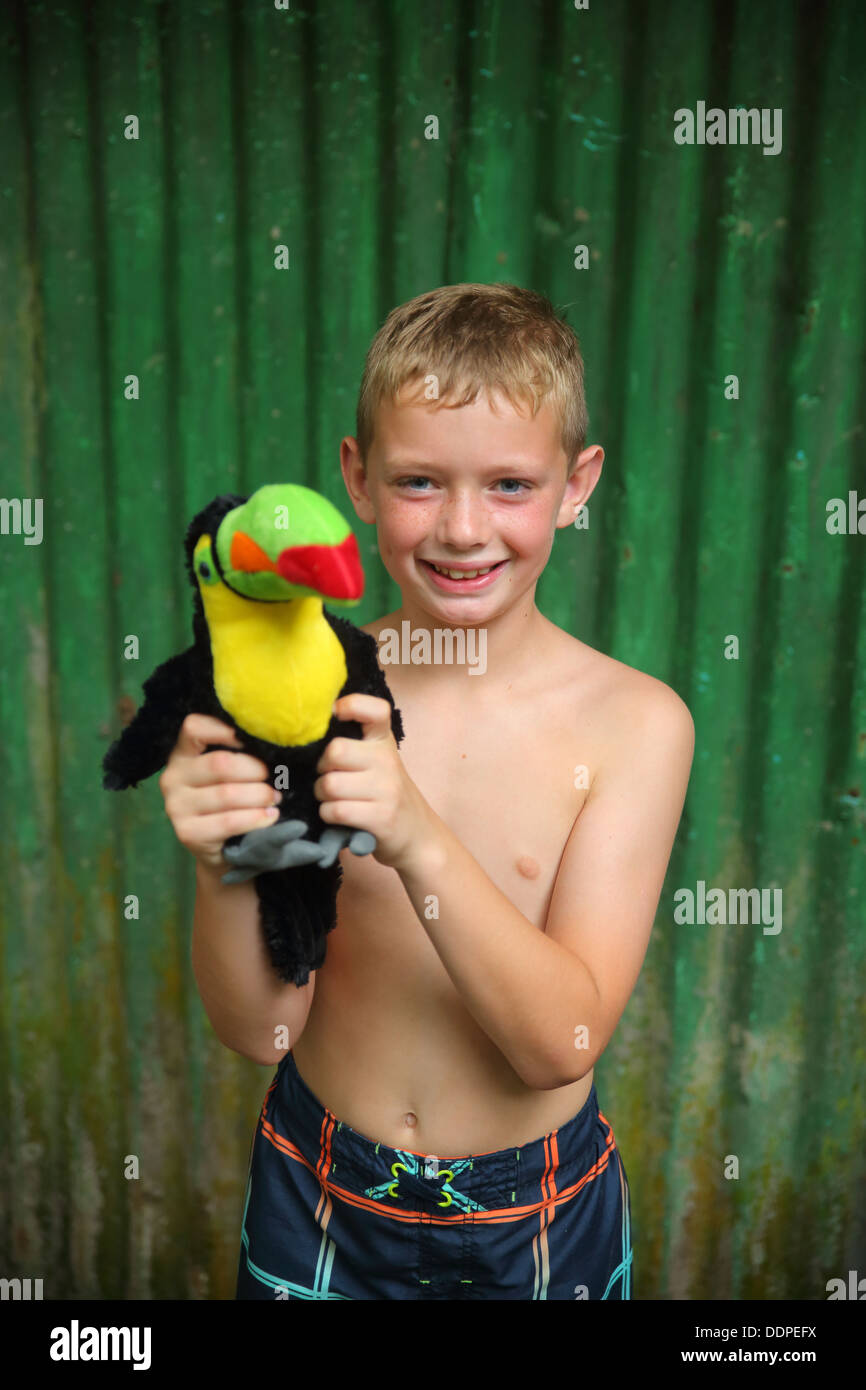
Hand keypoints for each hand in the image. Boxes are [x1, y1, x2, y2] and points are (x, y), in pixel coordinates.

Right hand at [158, 714, 280, 874]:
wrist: (224, 850)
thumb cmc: (231, 803)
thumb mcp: (229, 774)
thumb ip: (237, 755)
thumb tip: (270, 742)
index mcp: (182, 755)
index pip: (194, 727)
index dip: (225, 728)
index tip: (253, 740)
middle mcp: (172, 777)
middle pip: (220, 763)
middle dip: (255, 771)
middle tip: (274, 780)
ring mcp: (176, 806)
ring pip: (227, 794)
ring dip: (259, 796)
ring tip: (274, 799)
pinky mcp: (187, 832)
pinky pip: (229, 821)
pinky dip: (256, 818)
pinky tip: (270, 816)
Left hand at [313, 693, 432, 870]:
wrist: (417, 835)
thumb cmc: (384, 794)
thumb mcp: (377, 761)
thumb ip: (353, 744)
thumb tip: (307, 734)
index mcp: (383, 740)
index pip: (375, 709)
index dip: (351, 706)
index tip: (335, 715)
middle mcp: (387, 760)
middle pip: (335, 751)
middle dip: (321, 769)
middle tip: (329, 777)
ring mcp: (387, 789)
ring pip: (330, 784)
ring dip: (322, 796)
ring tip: (333, 800)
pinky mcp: (382, 817)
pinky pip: (336, 811)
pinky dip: (328, 815)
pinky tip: (337, 816)